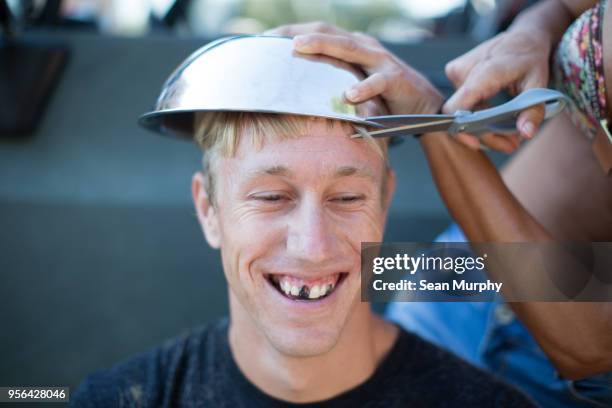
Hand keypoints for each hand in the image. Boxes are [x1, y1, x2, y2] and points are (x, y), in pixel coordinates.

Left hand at [266, 22, 443, 116]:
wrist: (424, 103)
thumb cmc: (384, 95)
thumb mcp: (354, 82)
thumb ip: (331, 80)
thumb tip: (297, 90)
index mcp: (352, 46)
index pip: (319, 33)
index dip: (291, 33)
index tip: (264, 40)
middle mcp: (364, 47)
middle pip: (329, 34)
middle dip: (299, 34)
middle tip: (273, 40)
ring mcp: (379, 60)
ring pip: (348, 48)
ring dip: (322, 46)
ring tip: (299, 48)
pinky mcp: (394, 79)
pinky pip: (377, 81)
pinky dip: (363, 88)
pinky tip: (349, 95)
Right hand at [443, 28, 550, 151]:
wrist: (523, 36)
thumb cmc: (530, 58)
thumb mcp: (539, 84)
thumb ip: (532, 110)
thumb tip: (526, 134)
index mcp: (482, 73)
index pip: (455, 109)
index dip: (460, 130)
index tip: (476, 144)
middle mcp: (463, 72)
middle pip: (461, 115)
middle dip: (483, 134)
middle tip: (509, 144)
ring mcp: (457, 72)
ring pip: (462, 110)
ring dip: (482, 125)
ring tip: (507, 132)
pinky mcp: (456, 74)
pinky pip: (462, 101)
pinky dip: (477, 113)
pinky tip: (494, 115)